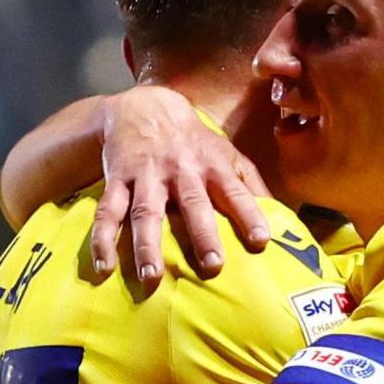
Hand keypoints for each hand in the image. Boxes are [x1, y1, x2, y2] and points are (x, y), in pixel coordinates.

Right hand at [92, 83, 273, 292]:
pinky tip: (103, 267)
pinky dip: (102, 239)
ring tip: (151, 277)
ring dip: (147, 244)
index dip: (249, 214)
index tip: (261, 241)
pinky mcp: (117, 179)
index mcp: (211, 165)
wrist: (144, 107)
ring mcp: (146, 175)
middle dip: (202, 234)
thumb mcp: (226, 152)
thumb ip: (250, 182)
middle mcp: (180, 169)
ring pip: (146, 211)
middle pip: (192, 204)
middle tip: (213, 266)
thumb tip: (281, 213)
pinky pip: (107, 211)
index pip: (235, 191)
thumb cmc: (193, 140)